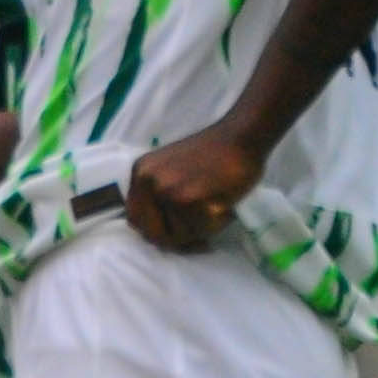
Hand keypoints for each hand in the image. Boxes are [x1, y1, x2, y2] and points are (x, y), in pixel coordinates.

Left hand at [124, 127, 263, 253]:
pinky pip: (198, 231)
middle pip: (153, 234)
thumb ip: (160, 197)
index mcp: (140, 172)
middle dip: (177, 240)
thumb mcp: (173, 171)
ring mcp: (165, 189)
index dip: (156, 232)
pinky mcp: (186, 199)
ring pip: (177, 236)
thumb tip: (157, 235)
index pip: (135, 218)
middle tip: (201, 239)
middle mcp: (146, 180)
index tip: (178, 235)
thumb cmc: (216, 155)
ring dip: (200, 231)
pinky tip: (224, 207)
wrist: (241, 137)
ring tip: (217, 210)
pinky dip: (215, 226)